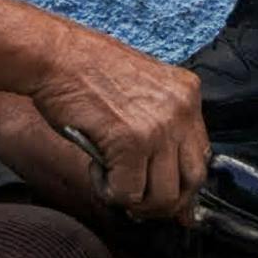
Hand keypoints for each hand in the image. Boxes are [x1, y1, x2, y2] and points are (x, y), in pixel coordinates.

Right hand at [28, 31, 208, 219]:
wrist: (55, 55)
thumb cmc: (87, 71)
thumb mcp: (142, 89)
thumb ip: (160, 124)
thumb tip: (167, 175)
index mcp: (188, 93)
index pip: (202, 155)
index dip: (183, 184)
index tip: (166, 197)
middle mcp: (182, 109)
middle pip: (193, 181)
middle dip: (165, 202)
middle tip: (138, 200)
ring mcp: (159, 126)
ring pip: (163, 196)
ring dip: (135, 200)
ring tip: (112, 180)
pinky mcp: (130, 141)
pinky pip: (128, 192)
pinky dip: (110, 192)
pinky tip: (96, 171)